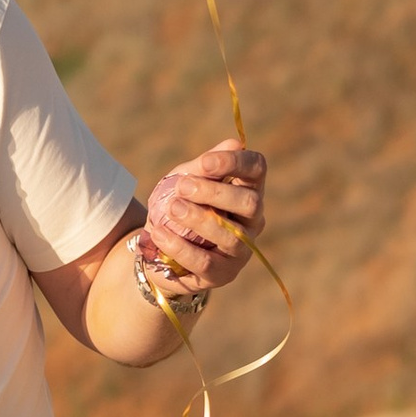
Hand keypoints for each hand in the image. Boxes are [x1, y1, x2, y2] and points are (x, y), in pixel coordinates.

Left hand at [140, 141, 265, 294]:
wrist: (159, 250)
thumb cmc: (179, 206)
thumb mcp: (185, 181)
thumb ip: (203, 166)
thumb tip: (234, 142)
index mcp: (248, 190)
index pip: (257, 169)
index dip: (235, 162)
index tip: (204, 163)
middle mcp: (253, 221)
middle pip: (250, 203)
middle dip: (215, 193)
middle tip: (182, 187)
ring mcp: (241, 250)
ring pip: (230, 235)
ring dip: (199, 220)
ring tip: (172, 209)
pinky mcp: (223, 274)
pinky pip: (205, 262)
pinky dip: (180, 247)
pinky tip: (159, 234)